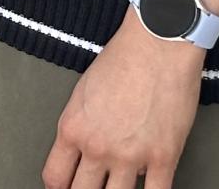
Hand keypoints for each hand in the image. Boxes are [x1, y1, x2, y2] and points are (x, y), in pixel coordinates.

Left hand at [43, 13, 203, 188]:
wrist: (157, 45)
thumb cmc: (122, 60)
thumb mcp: (82, 92)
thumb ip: (81, 126)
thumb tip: (86, 150)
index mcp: (72, 128)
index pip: (55, 178)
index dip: (59, 188)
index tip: (66, 188)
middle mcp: (97, 147)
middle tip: (94, 186)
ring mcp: (130, 156)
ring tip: (119, 186)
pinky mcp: (163, 158)